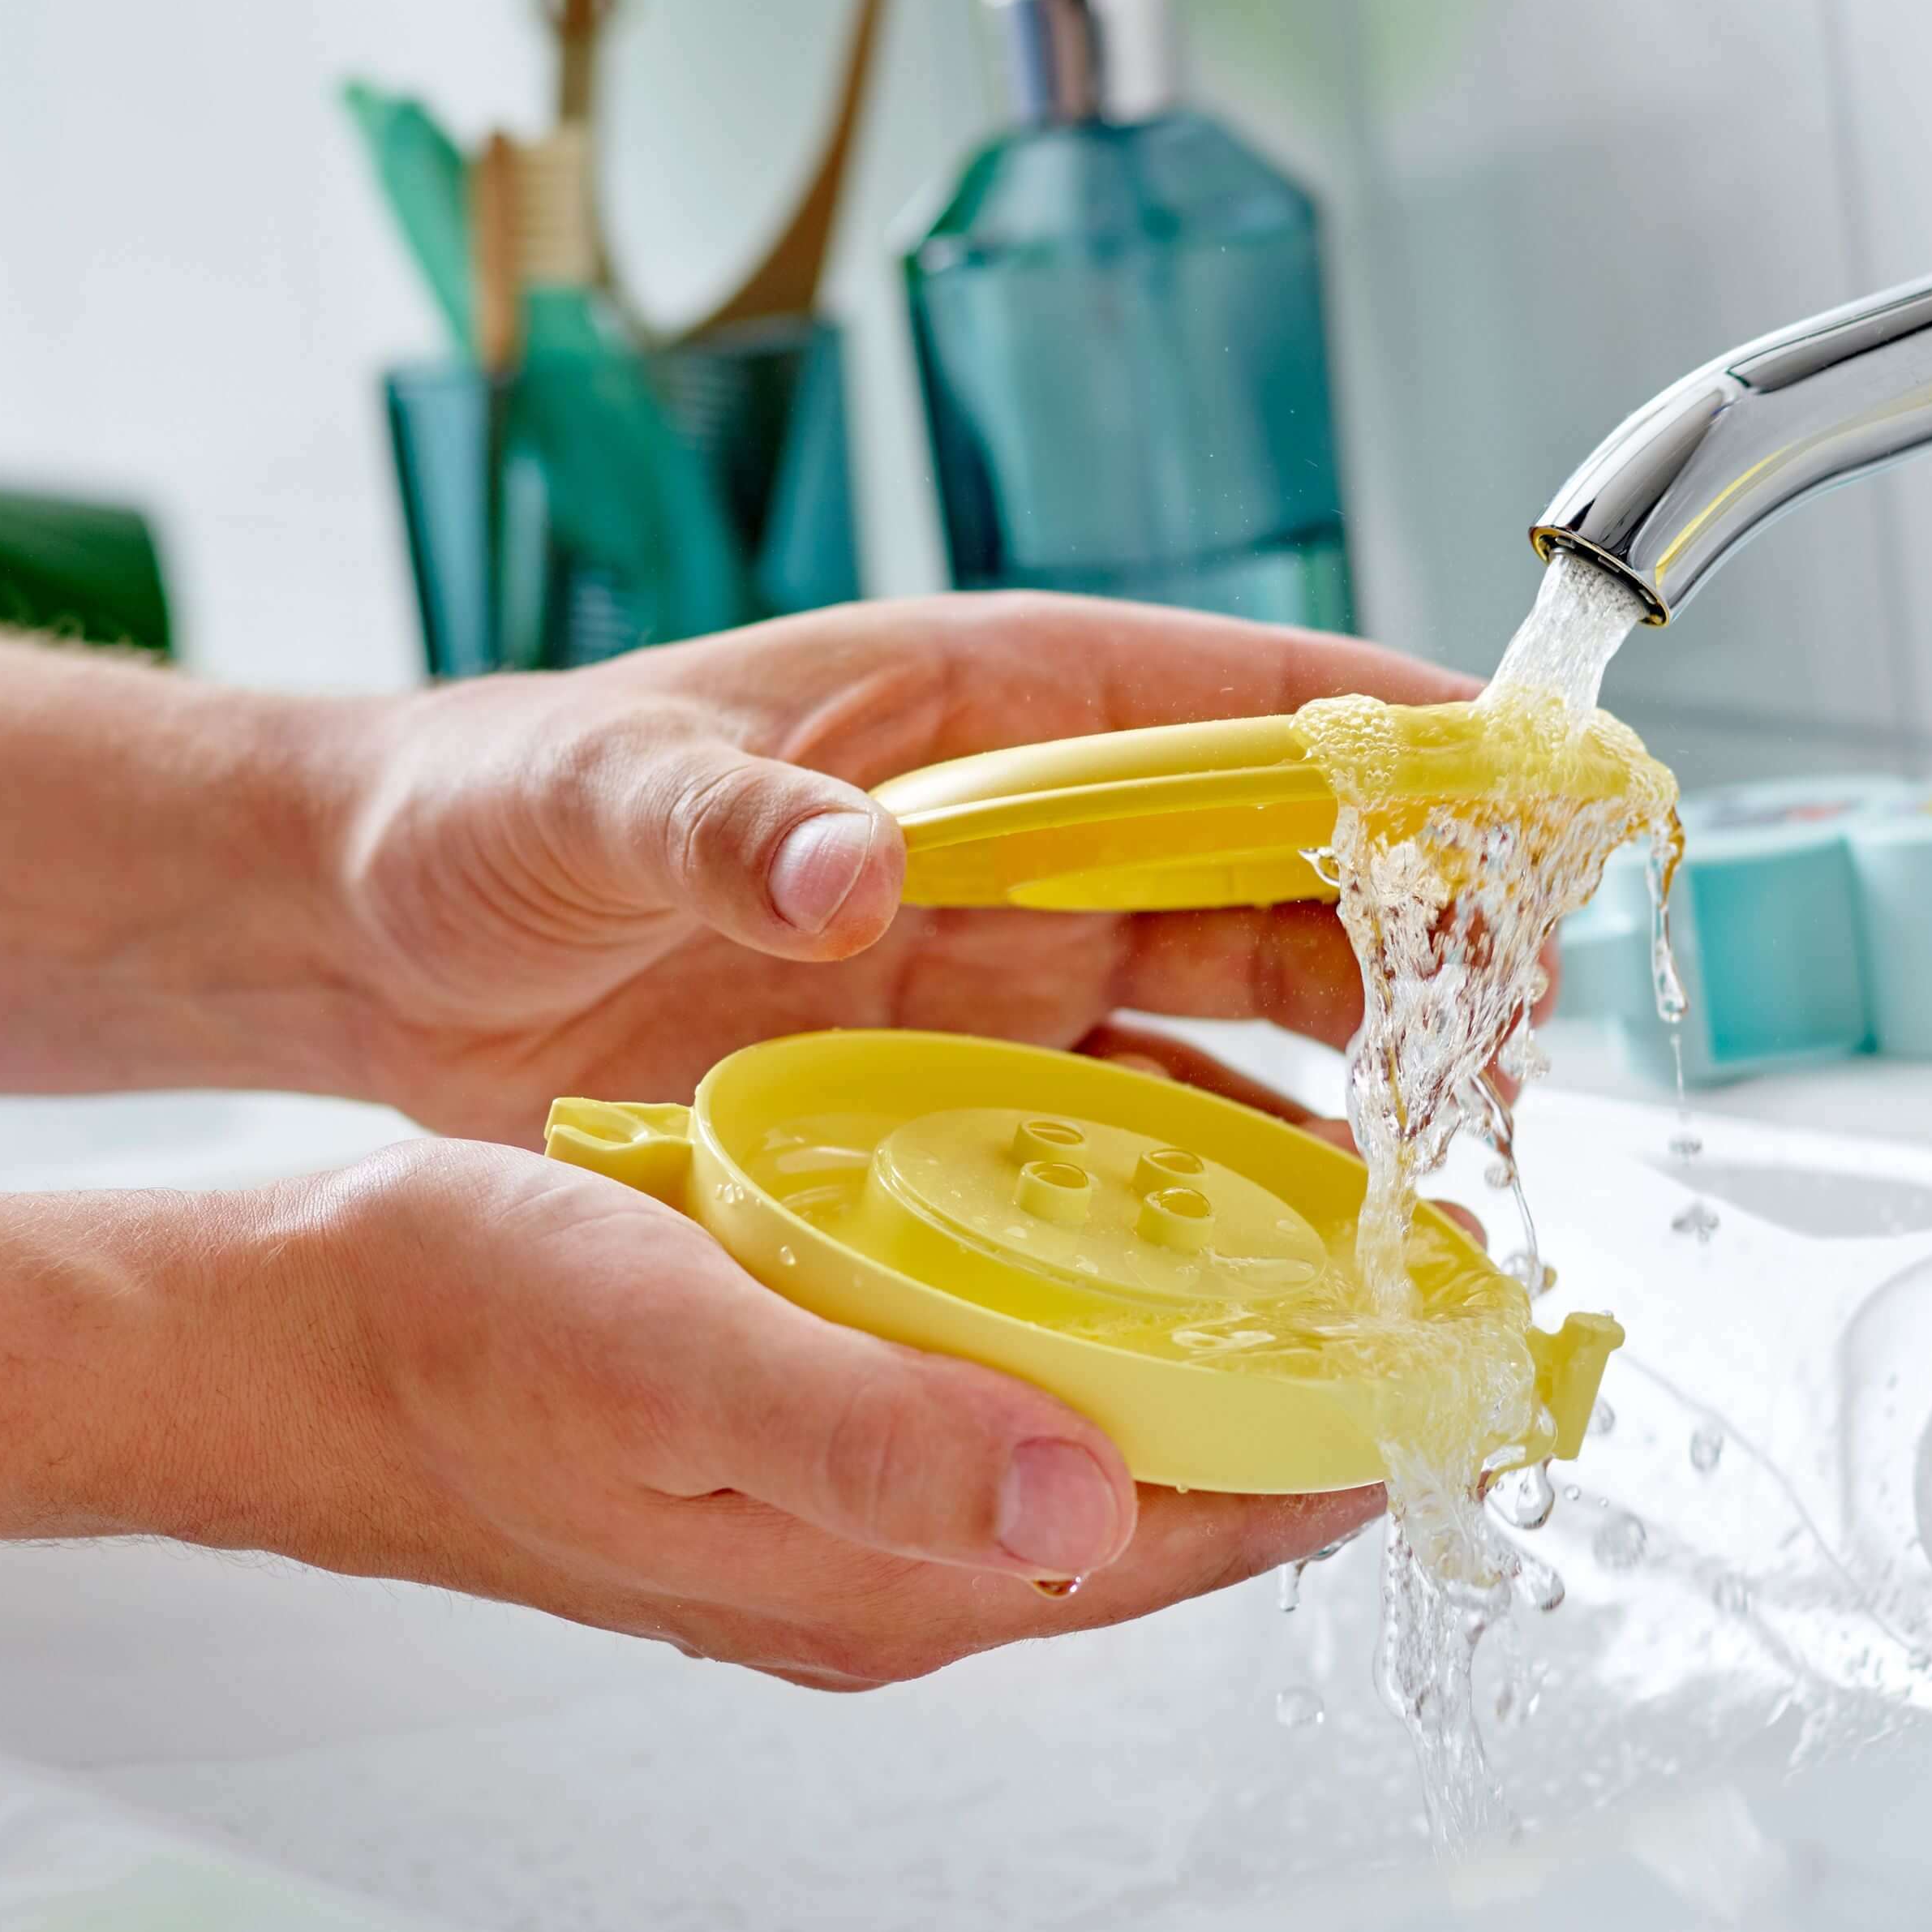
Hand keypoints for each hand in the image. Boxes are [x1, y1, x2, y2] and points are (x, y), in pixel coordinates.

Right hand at [244, 1142, 1380, 1684]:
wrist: (306, 1335)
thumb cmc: (465, 1338)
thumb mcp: (667, 1364)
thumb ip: (873, 1437)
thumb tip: (1081, 1497)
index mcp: (895, 1562)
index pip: (1195, 1530)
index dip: (1348, 1448)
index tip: (1477, 1359)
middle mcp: (908, 1544)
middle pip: (1180, 1490)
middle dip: (1316, 1392)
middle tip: (1434, 1267)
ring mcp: (868, 1483)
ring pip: (1108, 1423)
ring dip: (1222, 1342)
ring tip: (1329, 1223)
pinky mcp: (826, 1416)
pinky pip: (1017, 1372)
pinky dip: (1103, 1307)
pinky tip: (1125, 1217)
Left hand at [326, 595, 1475, 1139]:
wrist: (391, 934)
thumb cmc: (490, 811)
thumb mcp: (586, 795)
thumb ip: (716, 821)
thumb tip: (847, 870)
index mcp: (973, 703)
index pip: (1232, 693)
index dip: (1398, 732)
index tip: (1539, 785)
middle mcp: (1022, 825)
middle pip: (1280, 853)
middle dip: (1424, 916)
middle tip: (1527, 1015)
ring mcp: (1007, 955)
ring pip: (1244, 991)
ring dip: (1363, 1052)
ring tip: (1464, 1143)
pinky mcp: (965, 1072)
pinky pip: (1142, 1115)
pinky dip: (1236, 1165)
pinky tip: (1306, 1237)